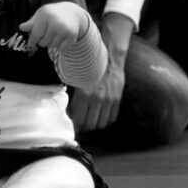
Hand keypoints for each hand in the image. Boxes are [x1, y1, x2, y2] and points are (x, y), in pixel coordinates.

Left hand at [17, 2, 87, 52]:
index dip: (32, 41)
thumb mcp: (40, 15)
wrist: (71, 12)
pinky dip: (59, 46)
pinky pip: (61, 48)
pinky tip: (60, 38)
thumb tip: (21, 27)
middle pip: (43, 42)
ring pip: (52, 46)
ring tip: (53, 35)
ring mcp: (65, 29)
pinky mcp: (72, 35)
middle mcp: (56, 22)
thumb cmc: (51, 14)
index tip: (30, 44)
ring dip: (50, 43)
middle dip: (42, 41)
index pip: (35, 34)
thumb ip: (31, 23)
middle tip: (45, 35)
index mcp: (46, 15)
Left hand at [71, 15, 130, 134]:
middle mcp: (97, 100)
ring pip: (102, 123)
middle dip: (84, 128)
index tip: (73, 128)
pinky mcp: (117, 99)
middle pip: (90, 124)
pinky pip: (112, 117)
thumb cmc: (88, 68)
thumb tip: (69, 111)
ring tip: (90, 125)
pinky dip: (106, 121)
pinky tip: (101, 119)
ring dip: (95, 126)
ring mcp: (109, 101)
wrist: (108, 58)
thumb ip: (73, 97)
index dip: (75, 126)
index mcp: (84, 95)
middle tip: (81, 128)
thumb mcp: (76, 81)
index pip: (78, 119)